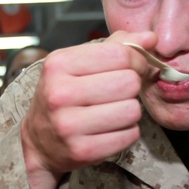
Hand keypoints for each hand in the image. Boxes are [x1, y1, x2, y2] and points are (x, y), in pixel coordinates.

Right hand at [19, 32, 153, 188]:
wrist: (38, 142)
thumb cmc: (63, 97)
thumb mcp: (77, 64)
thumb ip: (115, 47)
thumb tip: (150, 38)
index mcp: (58, 64)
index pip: (119, 54)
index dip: (135, 60)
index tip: (129, 68)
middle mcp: (60, 94)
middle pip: (128, 82)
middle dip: (130, 87)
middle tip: (117, 93)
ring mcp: (68, 125)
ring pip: (132, 110)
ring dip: (129, 111)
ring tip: (111, 113)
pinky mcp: (82, 151)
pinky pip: (129, 135)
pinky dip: (126, 133)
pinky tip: (108, 130)